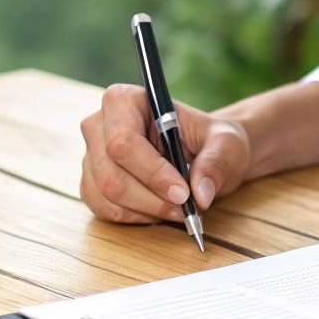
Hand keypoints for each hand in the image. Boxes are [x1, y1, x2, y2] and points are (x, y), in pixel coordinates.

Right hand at [79, 84, 251, 223]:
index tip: (183, 192)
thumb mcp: (227, 143)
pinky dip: (136, 217)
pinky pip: (105, 210)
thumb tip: (200, 193)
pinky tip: (158, 209)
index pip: (123, 142)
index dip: (152, 172)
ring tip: (177, 208)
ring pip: (108, 196)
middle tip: (186, 208)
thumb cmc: (210, 140)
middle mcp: (99, 125)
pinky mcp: (91, 183)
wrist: (203, 152)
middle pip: (111, 175)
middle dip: (152, 199)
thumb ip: (217, 162)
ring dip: (147, 211)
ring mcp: (91, 155)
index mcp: (124, 101)